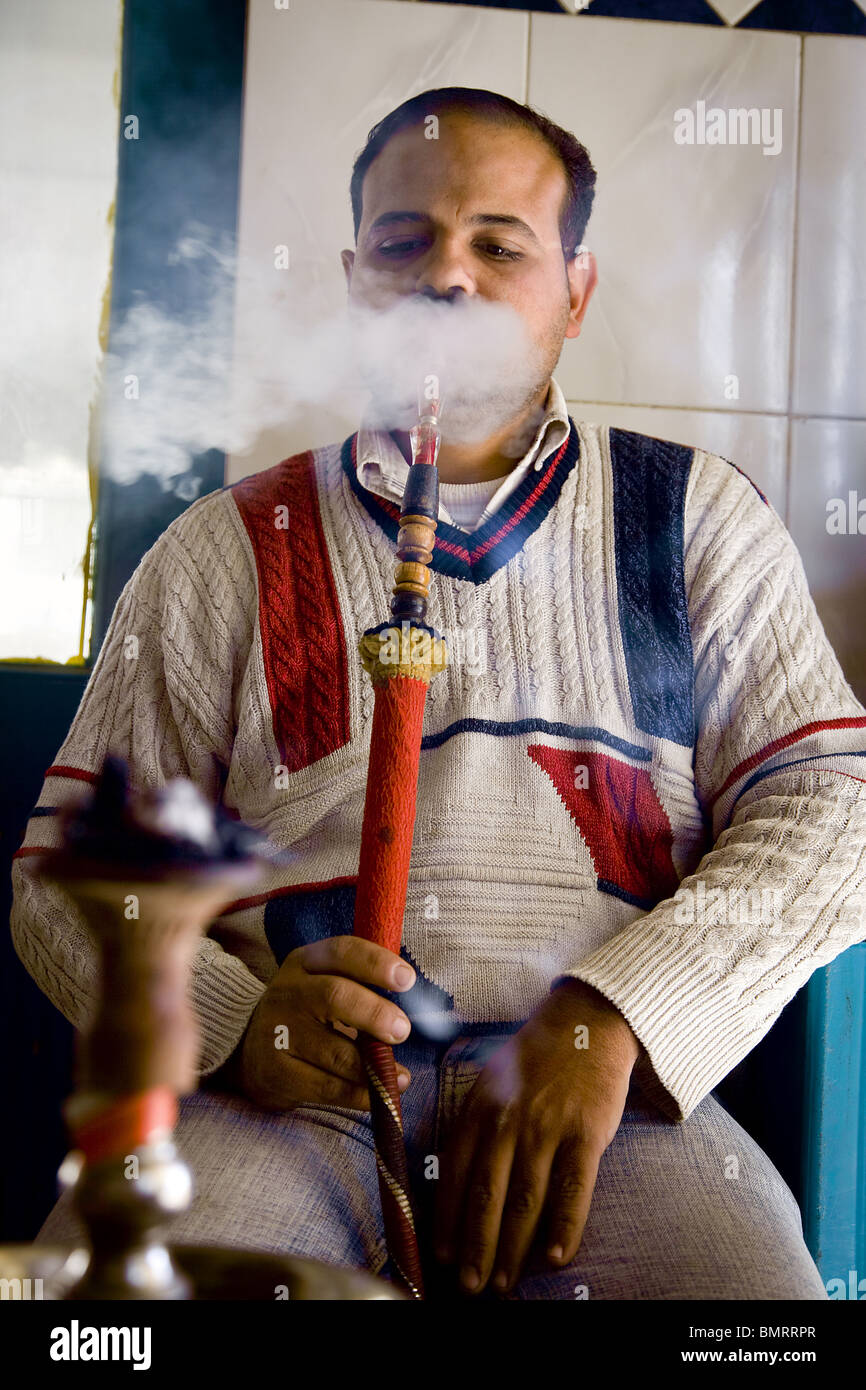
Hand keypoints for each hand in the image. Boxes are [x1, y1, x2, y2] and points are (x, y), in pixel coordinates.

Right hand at [236, 935, 414, 1109]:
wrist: (249, 1049)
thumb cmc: (305, 1012)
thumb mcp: (321, 983)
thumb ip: (360, 985)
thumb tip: (413, 1004)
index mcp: (305, 963)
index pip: (341, 952)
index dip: (376, 963)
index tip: (407, 979)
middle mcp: (288, 993)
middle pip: (334, 996)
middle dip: (375, 1014)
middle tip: (402, 1030)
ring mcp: (278, 1033)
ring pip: (333, 1050)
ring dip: (373, 1065)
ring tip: (400, 1074)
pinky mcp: (277, 1073)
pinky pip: (326, 1087)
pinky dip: (359, 1093)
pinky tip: (379, 1093)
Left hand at [434, 978, 639, 1294]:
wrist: (587, 1022)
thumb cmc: (537, 1057)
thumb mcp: (492, 1080)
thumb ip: (477, 1125)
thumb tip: (461, 1180)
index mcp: (479, 1107)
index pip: (455, 1172)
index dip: (448, 1219)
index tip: (443, 1255)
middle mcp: (507, 1120)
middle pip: (486, 1195)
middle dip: (475, 1247)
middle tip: (469, 1286)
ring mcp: (547, 1127)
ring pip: (525, 1200)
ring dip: (512, 1248)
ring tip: (503, 1282)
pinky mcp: (585, 1134)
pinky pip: (573, 1189)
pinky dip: (563, 1226)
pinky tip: (554, 1256)